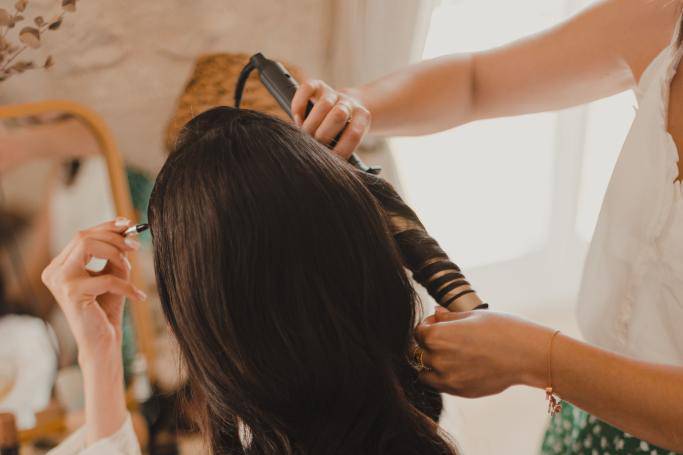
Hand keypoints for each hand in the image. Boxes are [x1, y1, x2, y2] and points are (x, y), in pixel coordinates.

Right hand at [41, 218, 145, 363]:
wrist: (102, 341)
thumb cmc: (106, 309)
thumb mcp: (112, 275)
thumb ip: (115, 253)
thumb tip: (125, 228)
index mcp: (60, 265)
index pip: (82, 236)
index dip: (105, 226)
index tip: (127, 224)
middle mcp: (54, 271)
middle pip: (84, 237)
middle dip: (114, 238)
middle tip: (136, 246)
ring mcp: (59, 281)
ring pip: (89, 246)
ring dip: (117, 255)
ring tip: (131, 271)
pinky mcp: (72, 293)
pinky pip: (106, 278)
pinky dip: (127, 285)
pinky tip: (139, 296)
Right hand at [291, 80, 370, 158]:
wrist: (347, 107)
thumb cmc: (344, 132)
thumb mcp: (349, 142)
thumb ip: (342, 152)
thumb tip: (330, 173)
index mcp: (362, 117)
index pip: (354, 134)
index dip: (341, 150)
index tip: (330, 161)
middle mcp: (348, 103)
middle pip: (339, 115)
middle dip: (324, 135)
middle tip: (314, 146)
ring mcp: (333, 93)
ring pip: (324, 104)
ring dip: (311, 124)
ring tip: (304, 136)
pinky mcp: (318, 86)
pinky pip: (307, 88)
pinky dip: (299, 104)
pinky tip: (298, 118)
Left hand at [415, 310, 553, 397]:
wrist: (527, 355)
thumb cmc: (503, 329)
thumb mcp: (473, 316)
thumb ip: (449, 317)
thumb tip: (436, 313)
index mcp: (438, 336)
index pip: (418, 332)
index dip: (428, 325)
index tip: (440, 323)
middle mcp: (438, 358)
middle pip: (419, 351)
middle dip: (429, 344)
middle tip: (449, 338)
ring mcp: (447, 377)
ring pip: (425, 371)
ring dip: (432, 362)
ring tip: (453, 354)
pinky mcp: (459, 391)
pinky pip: (438, 384)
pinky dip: (442, 376)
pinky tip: (460, 366)